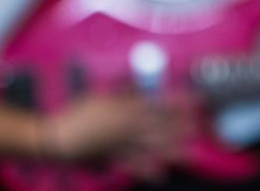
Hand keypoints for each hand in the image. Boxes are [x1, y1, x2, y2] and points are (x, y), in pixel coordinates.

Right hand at [38, 90, 201, 176]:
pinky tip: (161, 174)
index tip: (196, 100)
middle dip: (182, 127)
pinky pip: (135, 166)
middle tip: (200, 128)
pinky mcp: (115, 159)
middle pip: (162, 127)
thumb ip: (123, 91)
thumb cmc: (78, 113)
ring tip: (191, 153)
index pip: (160, 103)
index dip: (180, 102)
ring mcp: (123, 146)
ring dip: (173, 149)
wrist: (59, 137)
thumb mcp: (102, 95)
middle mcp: (129, 127)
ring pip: (153, 147)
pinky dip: (148, 170)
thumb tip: (141, 86)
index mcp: (127, 108)